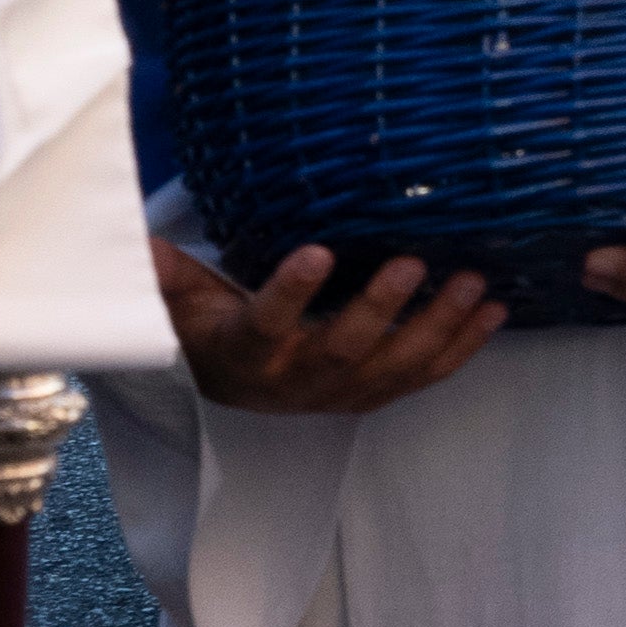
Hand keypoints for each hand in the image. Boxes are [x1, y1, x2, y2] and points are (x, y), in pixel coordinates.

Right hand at [156, 232, 506, 416]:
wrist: (231, 384)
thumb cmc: (209, 324)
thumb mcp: (178, 299)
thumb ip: (159, 269)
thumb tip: (131, 231)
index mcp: (246, 353)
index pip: (265, 325)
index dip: (290, 294)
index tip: (316, 251)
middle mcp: (295, 382)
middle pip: (342, 350)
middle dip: (381, 310)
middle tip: (413, 261)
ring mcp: (341, 394)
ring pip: (394, 368)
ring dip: (438, 327)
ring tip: (474, 283)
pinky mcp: (376, 395)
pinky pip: (424, 376)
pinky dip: (462, 347)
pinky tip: (494, 311)